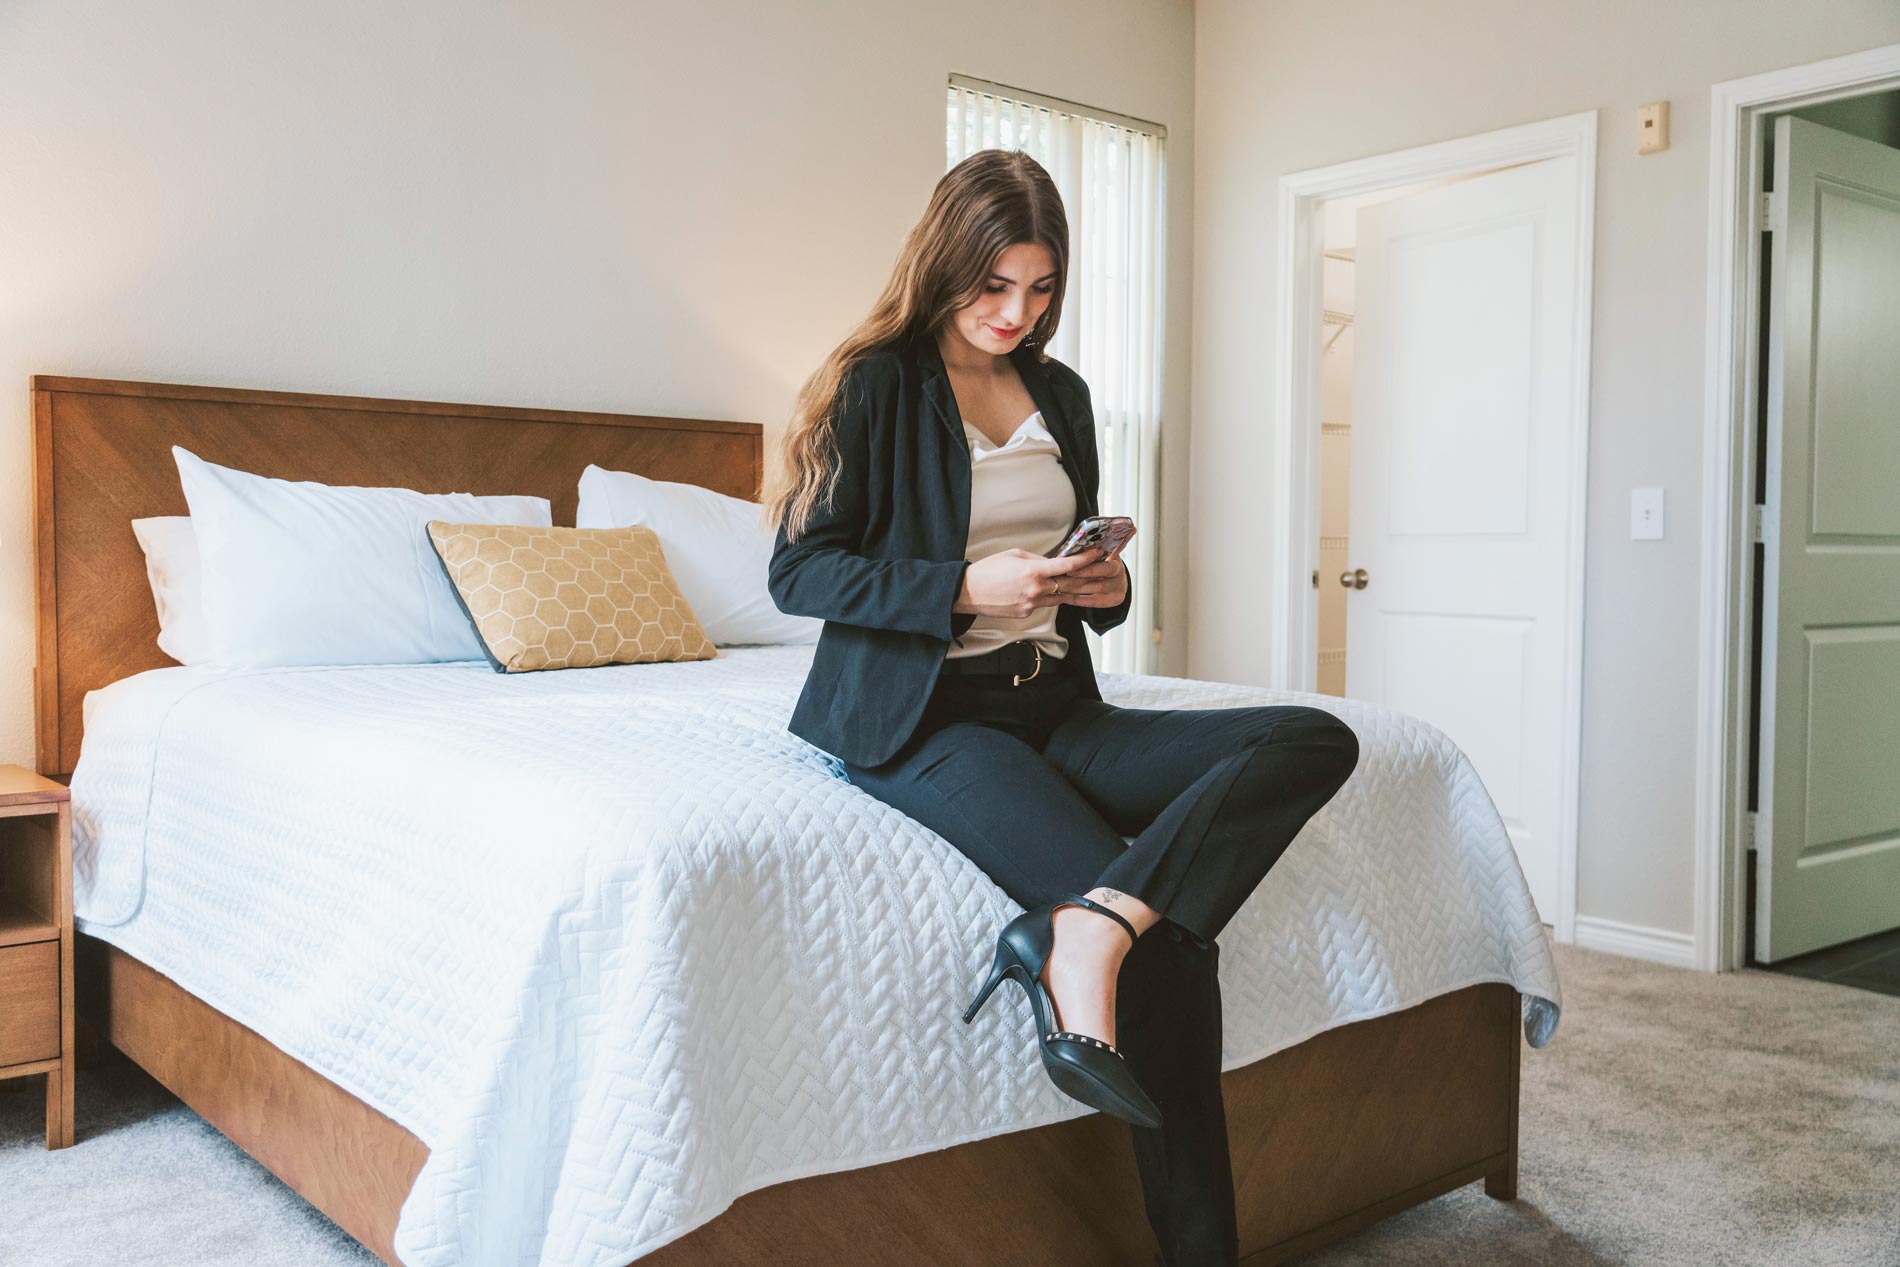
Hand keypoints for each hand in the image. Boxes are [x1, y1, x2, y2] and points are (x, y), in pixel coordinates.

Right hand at [955, 544, 1126, 618]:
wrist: (968, 593)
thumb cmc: (988, 571)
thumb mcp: (1014, 555)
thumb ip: (1038, 559)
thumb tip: (1053, 563)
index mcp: (1032, 571)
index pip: (1067, 567)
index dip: (1085, 560)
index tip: (1096, 554)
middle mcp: (1035, 590)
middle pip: (1070, 585)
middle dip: (1087, 578)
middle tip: (1101, 571)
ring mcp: (1032, 604)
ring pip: (1060, 597)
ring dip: (1073, 590)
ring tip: (1087, 582)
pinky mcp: (1027, 613)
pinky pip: (1046, 604)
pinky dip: (1052, 597)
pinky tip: (1056, 591)